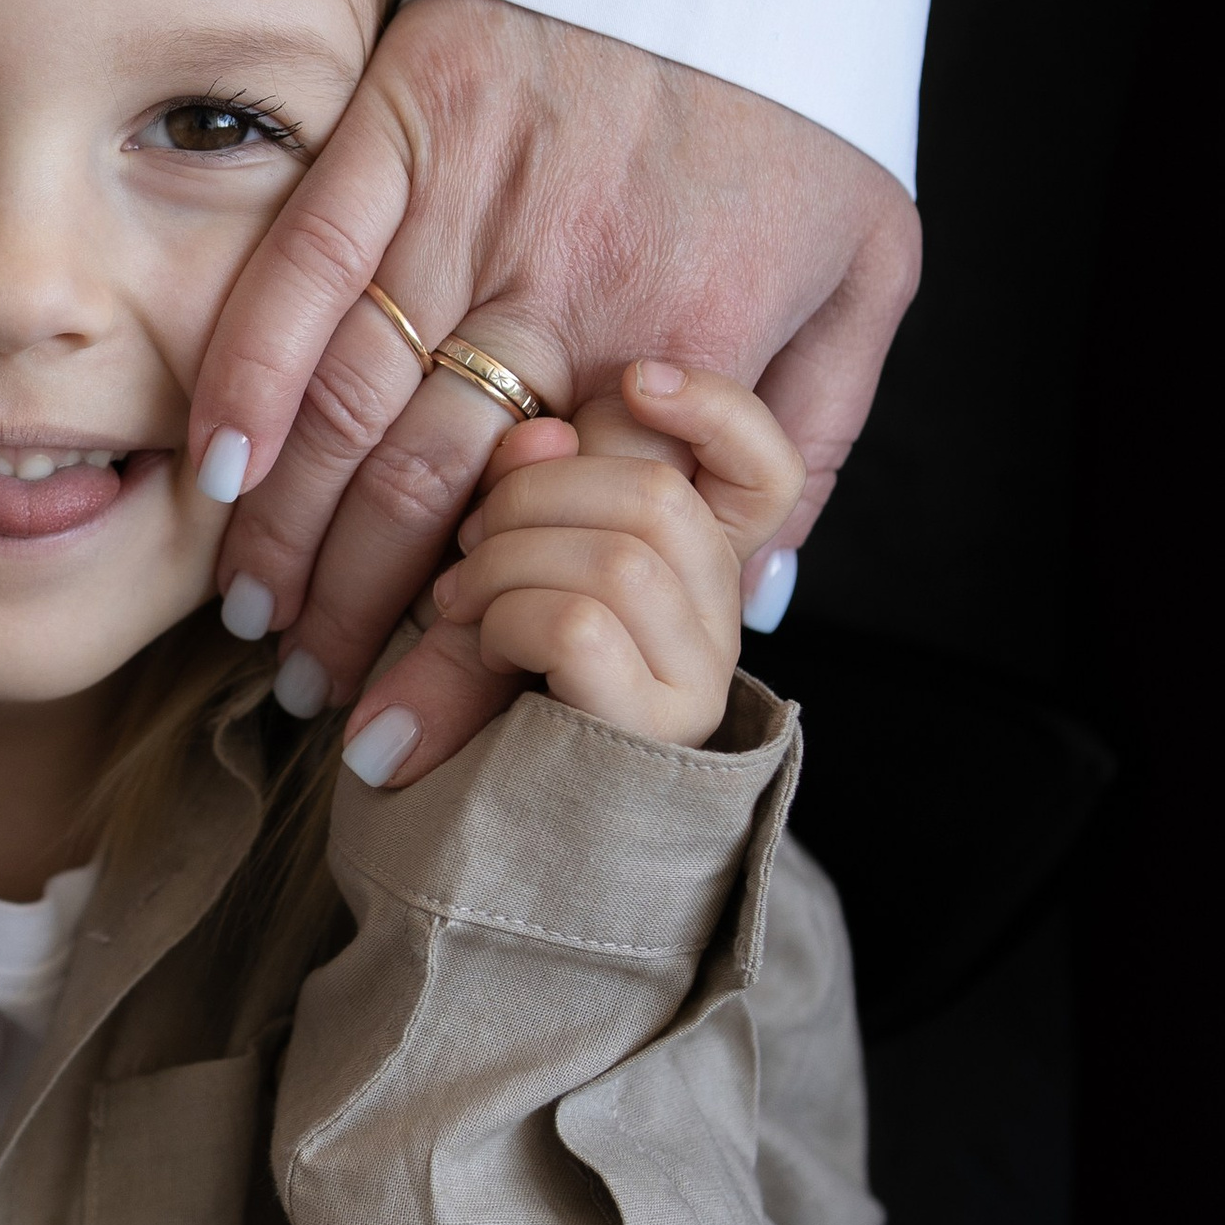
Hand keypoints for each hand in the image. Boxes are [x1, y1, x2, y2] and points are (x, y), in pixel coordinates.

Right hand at [192, 0, 917, 782]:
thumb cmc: (803, 105)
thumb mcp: (873, 274)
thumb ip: (816, 443)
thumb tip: (756, 595)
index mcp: (691, 344)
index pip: (572, 545)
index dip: (486, 655)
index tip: (422, 737)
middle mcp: (574, 289)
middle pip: (446, 496)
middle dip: (368, 619)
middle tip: (318, 701)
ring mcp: (477, 202)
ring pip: (360, 400)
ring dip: (294, 528)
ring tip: (257, 622)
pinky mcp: (404, 121)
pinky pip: (307, 264)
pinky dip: (253, 373)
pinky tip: (219, 471)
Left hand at [353, 364, 803, 770]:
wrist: (476, 845)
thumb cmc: (481, 695)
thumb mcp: (496, 579)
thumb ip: (524, 501)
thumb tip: (540, 433)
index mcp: (694, 568)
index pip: (766, 469)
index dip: (716, 408)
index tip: (637, 378)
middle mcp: (718, 621)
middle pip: (659, 494)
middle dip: (535, 494)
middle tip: (469, 540)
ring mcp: (695, 680)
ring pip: (620, 555)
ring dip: (509, 560)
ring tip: (458, 599)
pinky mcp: (653, 734)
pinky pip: (581, 622)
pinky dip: (506, 616)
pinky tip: (478, 640)